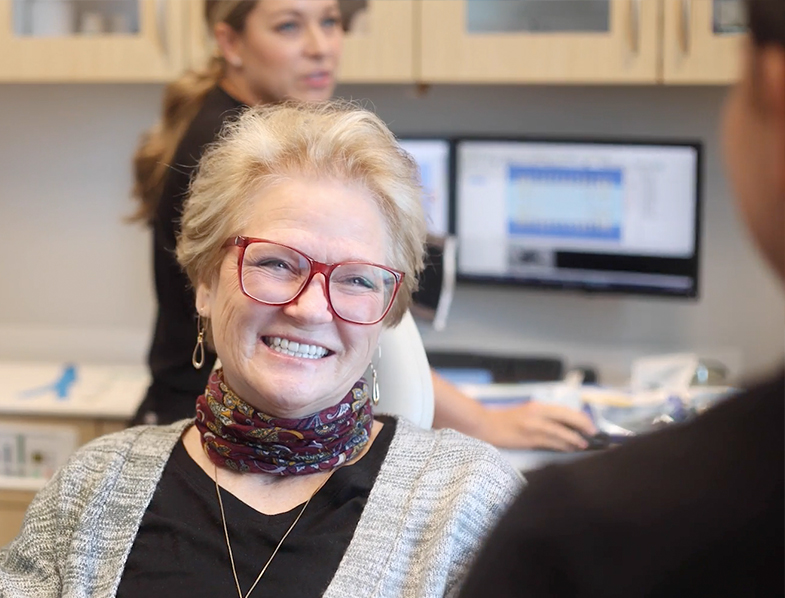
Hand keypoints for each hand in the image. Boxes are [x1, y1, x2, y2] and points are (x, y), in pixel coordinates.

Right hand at [477, 402, 596, 451]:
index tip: (590, 425)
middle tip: (594, 434)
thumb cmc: (504, 421)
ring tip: (584, 444)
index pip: (565, 410)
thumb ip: (542, 418)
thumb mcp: (525, 414)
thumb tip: (565, 427)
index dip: (580, 418)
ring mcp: (533, 426)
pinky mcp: (528, 438)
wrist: (484, 425)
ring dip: (575, 439)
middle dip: (583, 426)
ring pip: (561, 432)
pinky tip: (570, 449)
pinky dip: (563, 446)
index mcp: (537, 406)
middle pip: (567, 417)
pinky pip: (551, 442)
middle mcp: (537, 413)